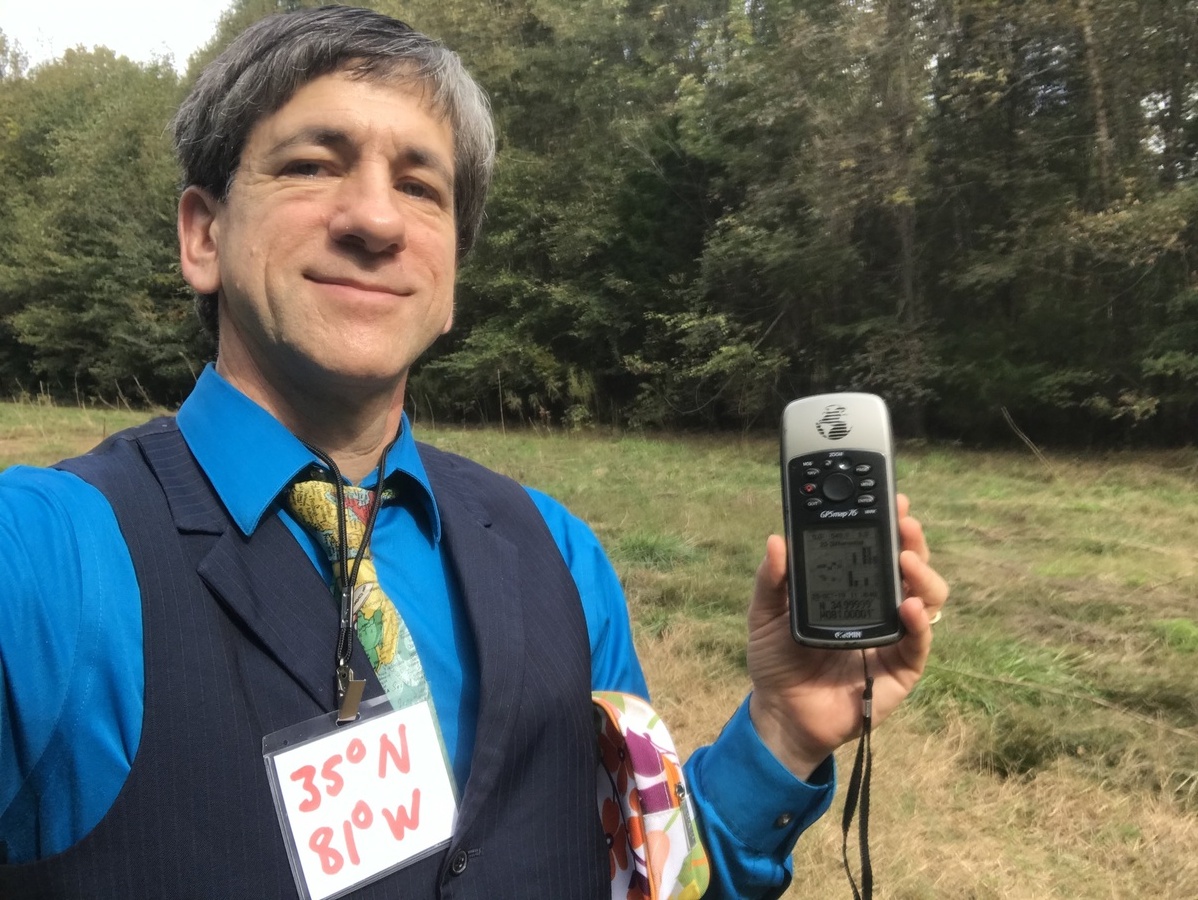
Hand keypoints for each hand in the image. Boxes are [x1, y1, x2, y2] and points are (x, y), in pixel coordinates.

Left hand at [746, 494, 947, 779]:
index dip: (888, 524)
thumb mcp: (765, 614)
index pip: (877, 549)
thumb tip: (778, 540)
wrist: (781, 713)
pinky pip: (919, 643)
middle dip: (912, 540)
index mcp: (851, 589)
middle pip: (911, 567)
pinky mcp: (901, 670)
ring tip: (906, 560)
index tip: (889, 499)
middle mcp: (879, 607)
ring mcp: (895, 637)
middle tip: (903, 521)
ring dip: (923, 575)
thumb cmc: (776, 661)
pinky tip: (910, 607)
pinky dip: (920, 623)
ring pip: (928, 598)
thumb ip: (772, 580)